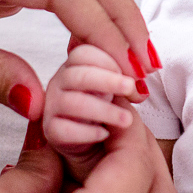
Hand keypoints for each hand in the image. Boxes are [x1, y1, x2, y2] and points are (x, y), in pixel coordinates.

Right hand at [45, 44, 144, 180]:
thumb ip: (126, 77)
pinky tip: (105, 134)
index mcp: (75, 65)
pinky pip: (64, 130)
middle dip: (108, 81)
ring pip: (73, 103)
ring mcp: (52, 105)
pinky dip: (87, 132)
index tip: (129, 74)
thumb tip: (142, 80)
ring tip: (126, 119)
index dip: (108, 61)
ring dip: (104, 110)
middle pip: (78, 75)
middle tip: (130, 88)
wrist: (90, 139)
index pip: (84, 53)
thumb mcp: (117, 87)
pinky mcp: (50, 130)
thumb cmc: (104, 104)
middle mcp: (59, 82)